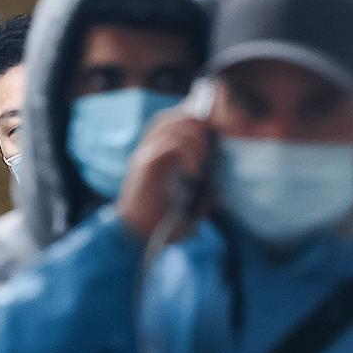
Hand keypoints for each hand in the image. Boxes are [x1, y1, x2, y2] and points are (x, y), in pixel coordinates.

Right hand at [115, 109, 212, 240]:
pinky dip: (187, 153)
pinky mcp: (145, 164)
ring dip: (193, 138)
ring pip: (171, 125)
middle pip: (173, 117)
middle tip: (211, 144)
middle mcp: (149, 149)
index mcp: (158, 154)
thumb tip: (218, 190)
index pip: (175, 121)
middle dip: (197, 124)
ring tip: (201, 159)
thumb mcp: (186, 204)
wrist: (134, 235)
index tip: (215, 131)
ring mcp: (145, 154)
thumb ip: (200, 193)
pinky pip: (169, 144)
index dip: (194, 120)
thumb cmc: (159, 222)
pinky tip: (193, 171)